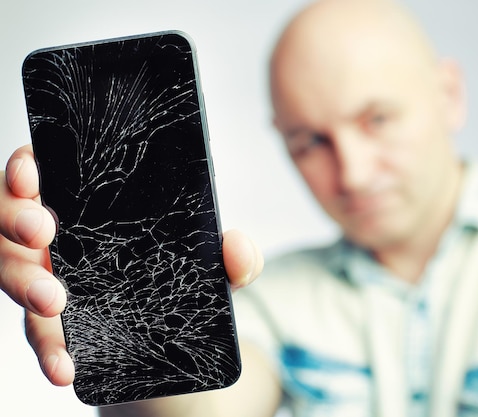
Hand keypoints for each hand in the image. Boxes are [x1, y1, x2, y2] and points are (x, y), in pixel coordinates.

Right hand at [0, 145, 262, 386]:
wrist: (176, 342)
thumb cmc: (181, 280)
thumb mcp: (213, 265)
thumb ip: (233, 254)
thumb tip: (237, 247)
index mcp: (89, 205)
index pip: (46, 171)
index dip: (28, 166)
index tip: (34, 172)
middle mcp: (60, 237)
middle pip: (13, 217)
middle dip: (15, 217)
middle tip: (43, 230)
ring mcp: (49, 279)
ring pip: (11, 271)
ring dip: (24, 281)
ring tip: (55, 301)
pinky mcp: (52, 325)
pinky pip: (38, 334)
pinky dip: (49, 350)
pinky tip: (66, 364)